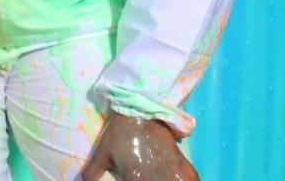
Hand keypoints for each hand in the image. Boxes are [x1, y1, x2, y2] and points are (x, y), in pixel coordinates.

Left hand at [81, 112, 199, 180]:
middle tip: (147, 179)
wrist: (139, 111)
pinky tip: (181, 180)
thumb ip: (92, 172)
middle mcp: (155, 178)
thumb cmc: (119, 133)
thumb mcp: (102, 153)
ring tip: (166, 180)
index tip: (132, 180)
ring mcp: (171, 171)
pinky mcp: (183, 163)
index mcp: (134, 178)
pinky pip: (192, 179)